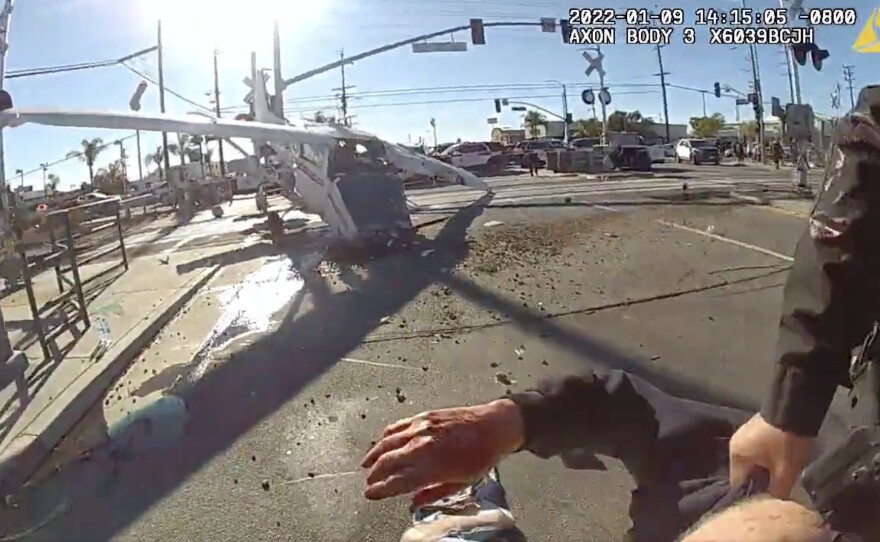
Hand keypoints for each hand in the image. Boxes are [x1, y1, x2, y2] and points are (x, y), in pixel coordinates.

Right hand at [361, 399, 523, 506]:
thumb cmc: (481, 456)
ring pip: (387, 442)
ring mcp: (420, 428)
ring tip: (366, 465)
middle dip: (374, 475)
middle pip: (387, 462)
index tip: (370, 495)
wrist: (494, 426)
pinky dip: (385, 436)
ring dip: (374, 455)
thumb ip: (434, 493)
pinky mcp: (423, 416)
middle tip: (369, 483)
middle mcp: (422, 446)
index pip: (396, 482)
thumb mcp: (461, 482)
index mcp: (432, 467)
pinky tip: (381, 442)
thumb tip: (413, 503)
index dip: (380, 490)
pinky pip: (397, 426)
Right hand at [728, 413, 814, 497]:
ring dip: (765, 471)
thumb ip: (777, 491)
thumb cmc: (785, 442)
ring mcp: (744, 435)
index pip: (738, 484)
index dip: (752, 496)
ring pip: (753, 462)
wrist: (796, 407)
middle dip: (760, 483)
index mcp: (736, 455)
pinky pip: (758, 452)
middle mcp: (735, 445)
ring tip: (781, 478)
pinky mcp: (755, 429)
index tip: (766, 504)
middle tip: (776, 492)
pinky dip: (767, 459)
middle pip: (745, 473)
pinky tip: (780, 462)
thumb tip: (773, 503)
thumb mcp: (785, 470)